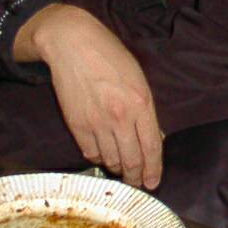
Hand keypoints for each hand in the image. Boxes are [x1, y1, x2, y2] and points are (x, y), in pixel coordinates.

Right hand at [14, 4, 162, 188]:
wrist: (73, 45)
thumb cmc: (110, 58)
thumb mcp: (139, 80)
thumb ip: (146, 111)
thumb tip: (153, 140)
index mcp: (141, 104)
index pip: (151, 148)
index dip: (153, 170)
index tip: (153, 182)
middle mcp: (120, 117)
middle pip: (131, 161)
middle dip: (136, 177)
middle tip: (137, 183)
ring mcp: (97, 123)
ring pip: (110, 161)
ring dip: (118, 169)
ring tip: (121, 169)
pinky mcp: (76, 125)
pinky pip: (90, 153)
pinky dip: (99, 158)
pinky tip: (103, 154)